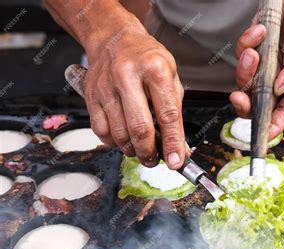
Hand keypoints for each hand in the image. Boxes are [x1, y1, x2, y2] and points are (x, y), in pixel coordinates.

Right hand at [73, 26, 187, 168]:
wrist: (114, 38)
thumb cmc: (147, 59)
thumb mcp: (171, 77)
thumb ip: (176, 112)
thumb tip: (180, 146)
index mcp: (155, 70)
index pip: (167, 114)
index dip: (173, 142)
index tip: (177, 161)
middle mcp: (128, 77)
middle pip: (139, 128)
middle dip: (149, 152)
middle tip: (156, 160)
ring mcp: (106, 87)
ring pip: (119, 134)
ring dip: (132, 150)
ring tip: (142, 150)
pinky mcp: (91, 96)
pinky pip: (101, 131)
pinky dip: (114, 143)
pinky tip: (124, 139)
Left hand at [230, 0, 283, 138]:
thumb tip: (279, 89)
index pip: (281, 114)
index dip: (271, 128)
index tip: (260, 136)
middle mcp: (276, 81)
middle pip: (255, 104)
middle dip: (244, 104)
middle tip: (238, 96)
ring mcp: (262, 67)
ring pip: (244, 80)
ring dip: (245, 67)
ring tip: (256, 49)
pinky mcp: (252, 50)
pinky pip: (241, 53)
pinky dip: (247, 42)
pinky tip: (261, 29)